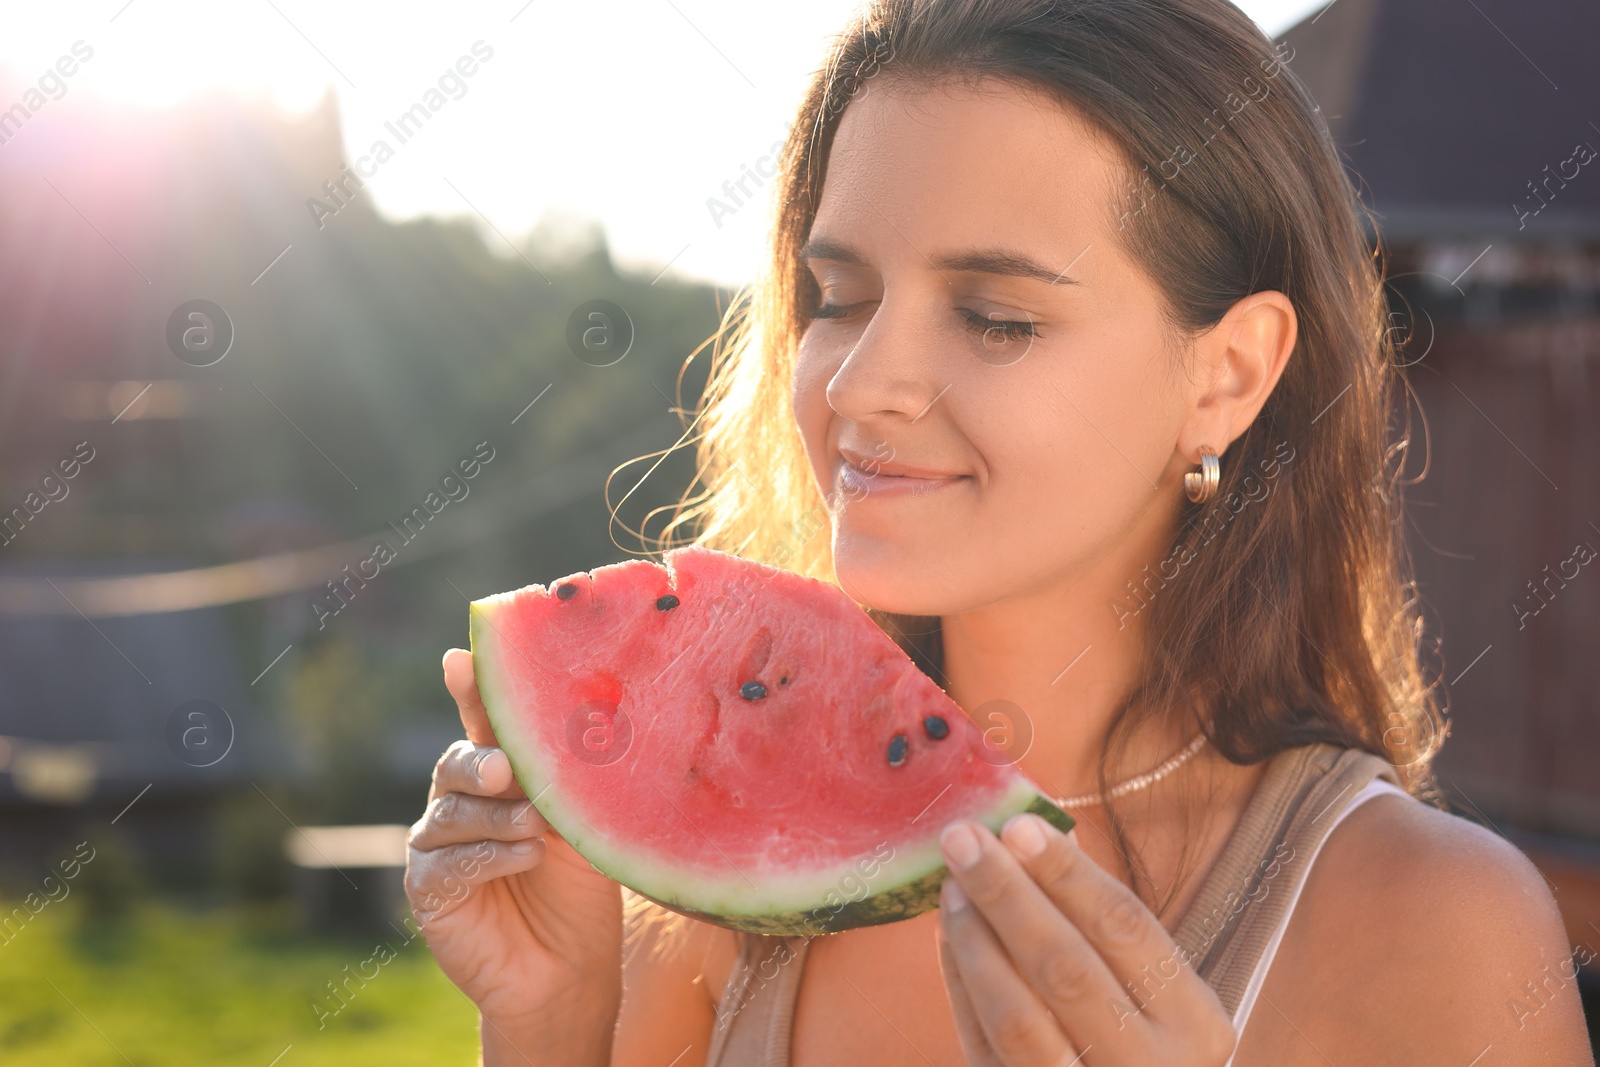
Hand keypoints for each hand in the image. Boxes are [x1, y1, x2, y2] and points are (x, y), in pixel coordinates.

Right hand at [405, 648, 623, 1062]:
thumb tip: (585, 723)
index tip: (461, 658)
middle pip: (457, 764)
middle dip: (478, 759)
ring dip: (495, 816)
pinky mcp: (428, 889)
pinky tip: (523, 856)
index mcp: (498, 773)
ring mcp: (438, 844)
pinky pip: (446, 863)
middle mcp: (462, 800)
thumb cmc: (582, 886)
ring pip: (452, 812)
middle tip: (505, 766)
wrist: (570, 969)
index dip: (471, 689)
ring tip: (535, 826)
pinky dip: (486, 857)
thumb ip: (569, 780)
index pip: (482, 723)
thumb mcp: (583, 824)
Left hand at [934, 813, 1236, 1065]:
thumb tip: (1040, 835)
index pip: (1126, 929)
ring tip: (951, 886)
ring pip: (1018, 1017)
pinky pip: (984, 1046)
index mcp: (1194, 1024)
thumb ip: (1106, 924)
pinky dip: (962, 986)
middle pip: (1066, 968)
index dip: (1067, 873)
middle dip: (1007, 895)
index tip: (1017, 825)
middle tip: (962, 839)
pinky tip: (949, 938)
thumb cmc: (1149, 1046)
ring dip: (975, 940)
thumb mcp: (1158, 993)